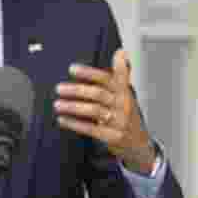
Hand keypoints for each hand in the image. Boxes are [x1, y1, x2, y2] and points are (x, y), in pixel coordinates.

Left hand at [54, 49, 156, 173]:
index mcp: (125, 92)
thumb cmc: (128, 116)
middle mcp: (123, 105)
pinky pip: (90, 128)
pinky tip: (63, 120)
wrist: (139, 144)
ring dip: (73, 107)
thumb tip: (121, 53)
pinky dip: (75, 124)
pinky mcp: (112, 136)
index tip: (73, 69)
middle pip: (98, 93)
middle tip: (59, 88)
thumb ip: (121, 75)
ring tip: (58, 104)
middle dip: (76, 90)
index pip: (108, 78)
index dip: (91, 73)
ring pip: (93, 110)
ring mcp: (119, 121)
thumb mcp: (128, 94)